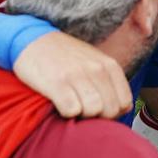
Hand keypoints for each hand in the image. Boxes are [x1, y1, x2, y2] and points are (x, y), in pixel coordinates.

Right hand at [12, 31, 132, 118]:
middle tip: (83, 110)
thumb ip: (110, 82)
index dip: (112, 114)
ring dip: (82, 116)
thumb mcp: (95, 62)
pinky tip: (60, 104)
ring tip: (72, 106)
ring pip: (93, 111)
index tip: (99, 111)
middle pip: (110, 110)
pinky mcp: (57, 83)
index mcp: (109, 65)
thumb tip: (124, 109)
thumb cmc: (66, 57)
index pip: (124, 103)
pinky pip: (71, 110)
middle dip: (98, 117)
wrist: (33, 40)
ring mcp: (77, 75)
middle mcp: (97, 69)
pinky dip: (66, 113)